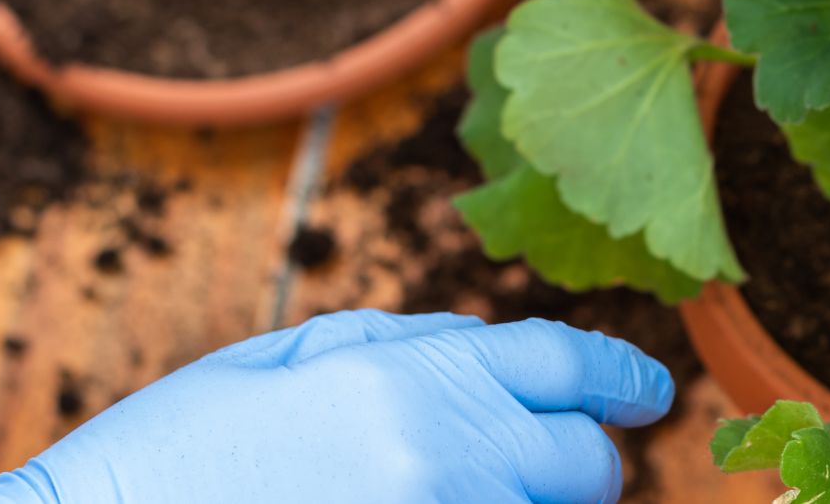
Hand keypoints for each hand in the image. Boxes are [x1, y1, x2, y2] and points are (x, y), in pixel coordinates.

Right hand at [0, 312, 673, 503]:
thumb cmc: (177, 448)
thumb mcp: (285, 359)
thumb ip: (400, 343)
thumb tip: (485, 340)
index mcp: (417, 377)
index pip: (568, 365)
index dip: (624, 377)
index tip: (651, 393)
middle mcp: (446, 456)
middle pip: (586, 467)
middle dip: (585, 465)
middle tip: (561, 465)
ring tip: (473, 489)